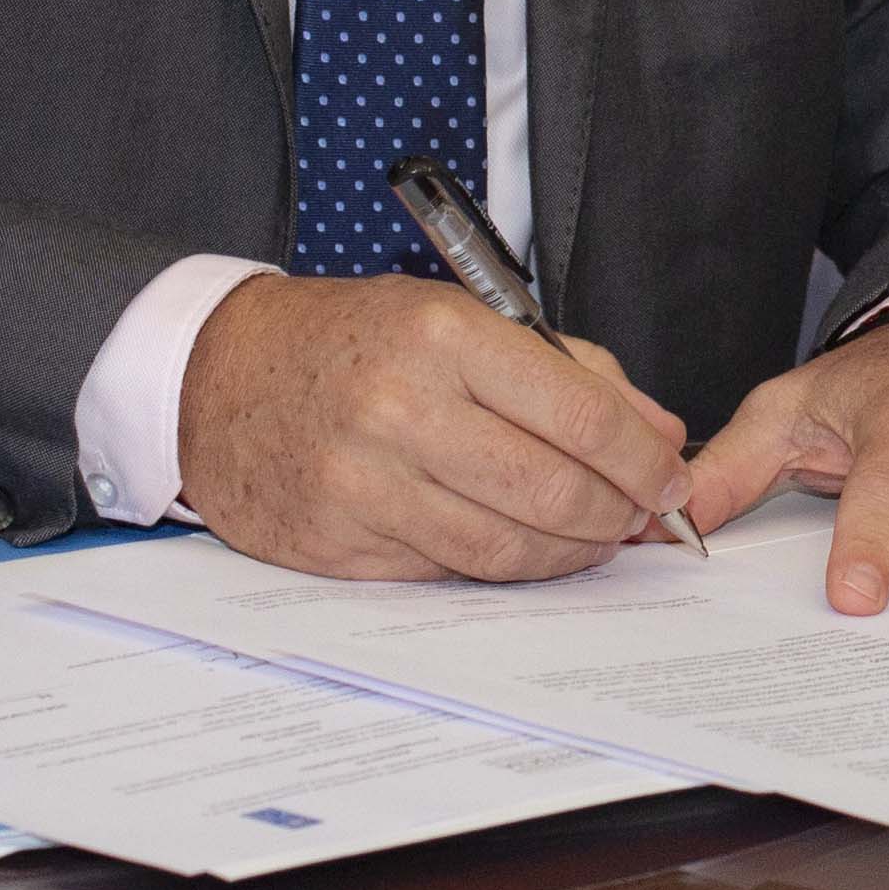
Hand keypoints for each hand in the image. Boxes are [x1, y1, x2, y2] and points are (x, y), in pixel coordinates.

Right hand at [177, 272, 694, 580]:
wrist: (216, 375)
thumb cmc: (351, 340)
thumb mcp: (460, 317)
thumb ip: (570, 371)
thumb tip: (660, 431)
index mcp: (444, 338)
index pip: (582, 417)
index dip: (645, 460)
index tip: (672, 479)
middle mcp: (402, 410)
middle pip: (552, 492)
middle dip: (617, 515)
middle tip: (641, 518)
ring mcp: (363, 484)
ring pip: (505, 549)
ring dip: (569, 555)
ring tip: (593, 540)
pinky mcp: (336, 544)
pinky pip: (446, 572)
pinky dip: (500, 568)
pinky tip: (522, 550)